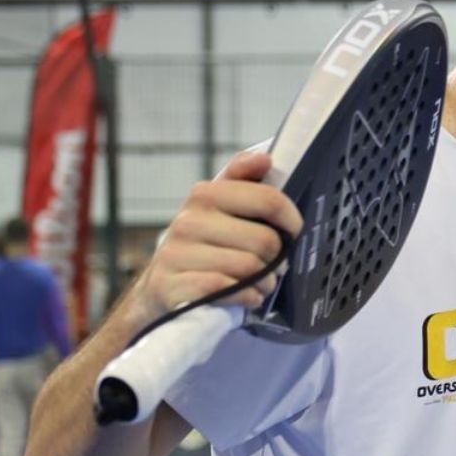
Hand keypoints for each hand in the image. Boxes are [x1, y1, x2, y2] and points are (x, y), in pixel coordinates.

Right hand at [129, 150, 303, 328]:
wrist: (163, 285)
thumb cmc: (205, 244)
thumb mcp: (222, 207)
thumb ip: (244, 179)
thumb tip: (264, 158)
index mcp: (205, 194)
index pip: (269, 200)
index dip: (291, 220)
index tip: (293, 232)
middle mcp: (188, 221)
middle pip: (266, 241)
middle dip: (278, 260)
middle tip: (273, 266)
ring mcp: (177, 254)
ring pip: (251, 268)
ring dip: (265, 282)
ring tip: (259, 282)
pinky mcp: (173, 286)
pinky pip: (230, 290)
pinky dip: (248, 297)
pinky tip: (246, 296)